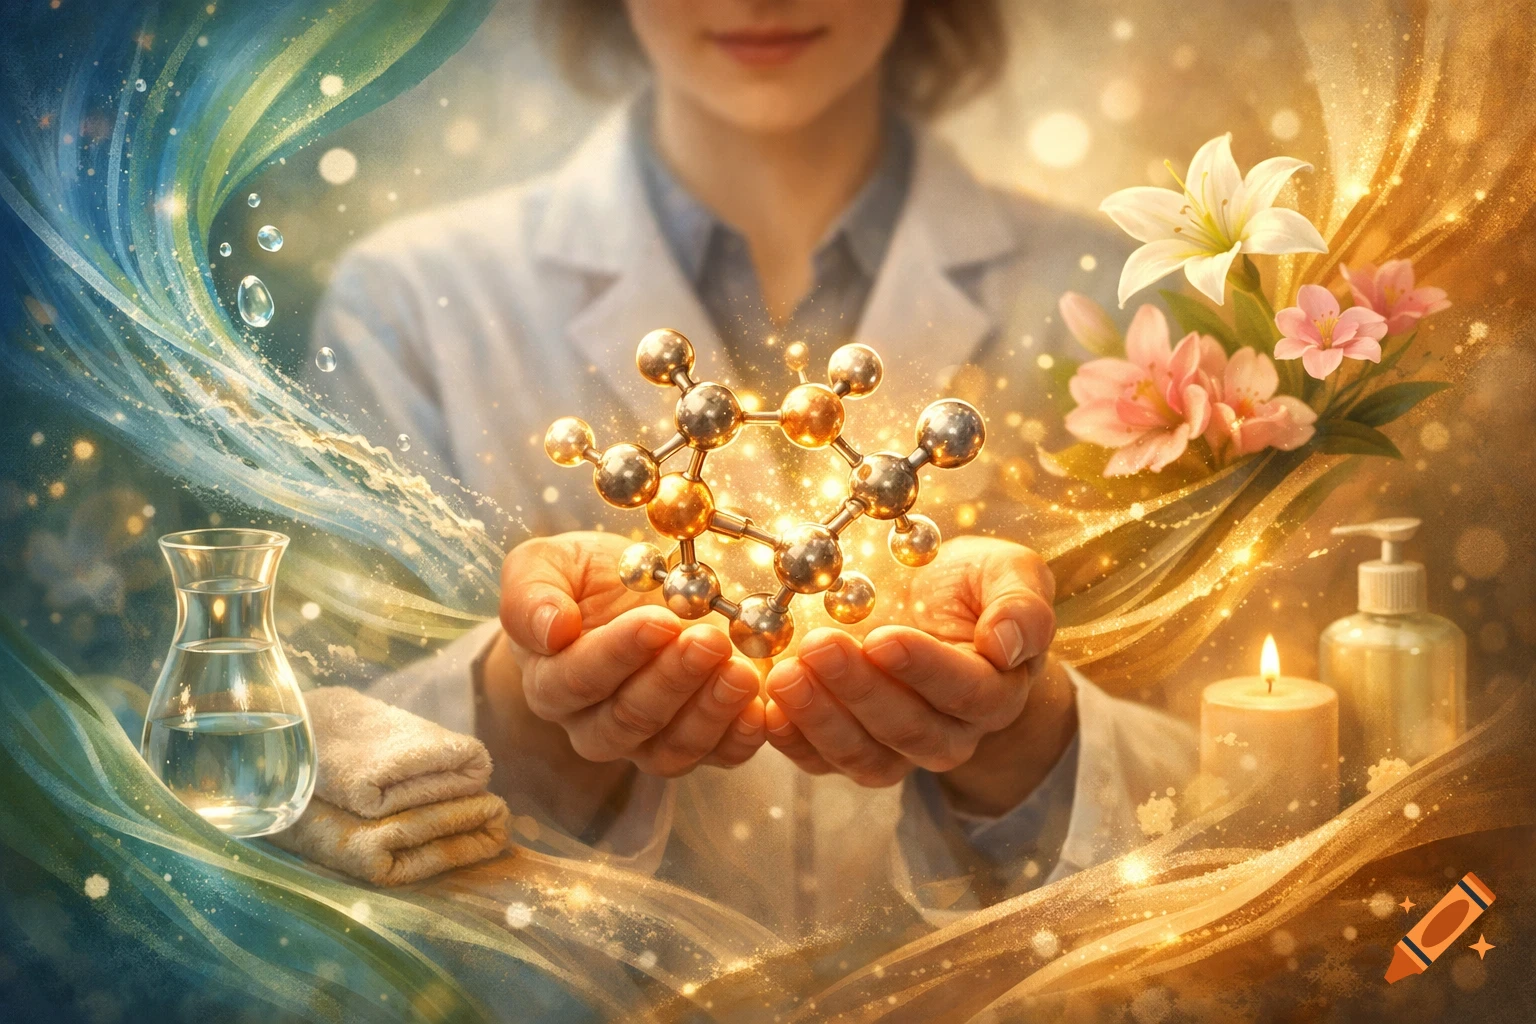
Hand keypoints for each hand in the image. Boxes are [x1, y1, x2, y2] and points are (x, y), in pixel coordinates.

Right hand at [485, 532, 765, 778]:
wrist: (622, 597)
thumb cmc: (579, 580)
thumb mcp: (544, 565)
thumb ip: (530, 594)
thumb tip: (551, 629)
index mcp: (550, 682)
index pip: (579, 679)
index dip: (621, 653)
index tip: (659, 620)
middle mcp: (592, 725)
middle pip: (630, 719)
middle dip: (674, 680)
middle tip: (710, 641)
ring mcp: (644, 742)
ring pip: (672, 748)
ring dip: (711, 712)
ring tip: (742, 672)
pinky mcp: (692, 744)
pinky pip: (715, 758)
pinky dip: (740, 739)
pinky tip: (761, 710)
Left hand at [763, 536, 1071, 813]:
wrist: (929, 606)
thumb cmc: (969, 585)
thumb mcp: (1008, 572)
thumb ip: (1022, 605)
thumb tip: (1008, 645)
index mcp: (995, 690)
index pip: (966, 692)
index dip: (923, 669)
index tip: (882, 636)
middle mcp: (950, 732)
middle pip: (907, 729)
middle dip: (858, 690)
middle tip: (818, 645)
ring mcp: (897, 748)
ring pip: (864, 755)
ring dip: (821, 719)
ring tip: (785, 674)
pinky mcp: (850, 749)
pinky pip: (823, 762)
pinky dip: (793, 741)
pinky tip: (767, 707)